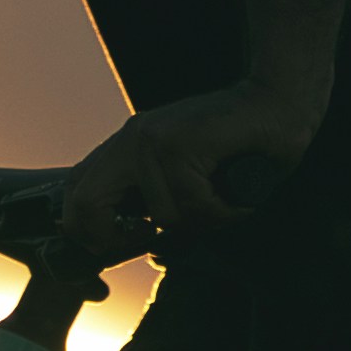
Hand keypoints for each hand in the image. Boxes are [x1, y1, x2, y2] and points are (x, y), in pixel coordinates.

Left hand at [48, 78, 318, 268]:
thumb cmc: (239, 145)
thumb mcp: (185, 174)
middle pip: (84, 203)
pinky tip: (236, 198)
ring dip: (200, 223)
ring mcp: (152, 139)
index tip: (124, 240)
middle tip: (149, 237)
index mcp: (126, 145)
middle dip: (110, 236)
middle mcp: (131, 139)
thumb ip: (158, 199)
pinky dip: (221, 212)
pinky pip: (192, 204)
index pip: (75, 190)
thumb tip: (146, 249)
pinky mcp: (179, 144)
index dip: (87, 228)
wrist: (276, 102)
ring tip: (223, 207)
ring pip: (161, 214)